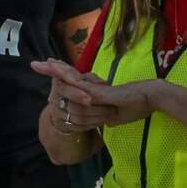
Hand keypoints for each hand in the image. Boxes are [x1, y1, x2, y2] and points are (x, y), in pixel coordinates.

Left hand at [36, 59, 153, 130]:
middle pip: (68, 79)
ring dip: (54, 72)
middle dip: (52, 72)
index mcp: (95, 93)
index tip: (51, 69)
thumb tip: (105, 123)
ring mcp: (94, 88)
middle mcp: (93, 87)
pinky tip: (54, 69)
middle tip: (36, 64)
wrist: (150, 98)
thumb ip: (107, 117)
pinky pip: (77, 84)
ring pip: (69, 79)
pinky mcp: (97, 91)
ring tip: (39, 64)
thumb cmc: (137, 106)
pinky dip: (64, 76)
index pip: (74, 88)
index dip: (62, 78)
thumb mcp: (117, 116)